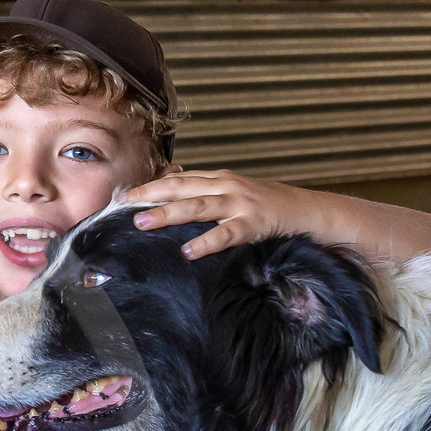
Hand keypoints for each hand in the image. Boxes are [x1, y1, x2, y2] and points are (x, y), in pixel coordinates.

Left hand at [123, 170, 320, 260]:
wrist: (309, 212)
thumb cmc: (267, 207)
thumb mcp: (233, 195)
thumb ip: (204, 194)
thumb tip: (170, 194)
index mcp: (219, 179)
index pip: (177, 180)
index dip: (149, 186)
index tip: (122, 196)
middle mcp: (226, 186)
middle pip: (181, 188)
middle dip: (149, 195)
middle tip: (121, 206)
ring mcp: (241, 204)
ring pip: (198, 206)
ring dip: (168, 213)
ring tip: (142, 223)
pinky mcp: (255, 224)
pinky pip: (227, 233)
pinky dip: (207, 242)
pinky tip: (188, 251)